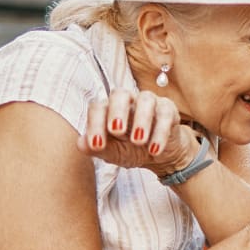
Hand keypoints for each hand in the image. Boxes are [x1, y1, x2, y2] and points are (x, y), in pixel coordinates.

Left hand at [80, 89, 201, 173]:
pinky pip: (165, 114)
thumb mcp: (113, 153)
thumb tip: (81, 144)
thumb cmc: (131, 149)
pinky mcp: (168, 109)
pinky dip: (160, 133)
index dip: (95, 124)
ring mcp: (149, 102)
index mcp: (109, 108)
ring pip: (145, 100)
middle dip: (117, 111)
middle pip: (120, 94)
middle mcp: (128, 101)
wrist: (159, 155)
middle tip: (116, 131)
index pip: (98, 107)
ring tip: (138, 141)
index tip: (96, 145)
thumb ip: (97, 149)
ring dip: (141, 120)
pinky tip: (154, 150)